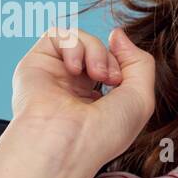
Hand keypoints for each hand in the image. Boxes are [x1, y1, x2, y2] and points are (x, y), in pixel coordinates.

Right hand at [10, 26, 155, 168]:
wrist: (66, 143)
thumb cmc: (104, 132)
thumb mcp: (141, 99)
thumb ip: (139, 62)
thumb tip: (117, 34)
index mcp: (98, 101)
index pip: (115, 66)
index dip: (124, 64)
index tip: (123, 80)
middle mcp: (74, 87)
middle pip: (100, 50)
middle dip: (112, 58)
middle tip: (112, 80)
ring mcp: (54, 75)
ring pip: (81, 39)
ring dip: (96, 50)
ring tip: (96, 74)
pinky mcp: (36, 64)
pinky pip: (58, 34)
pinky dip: (73, 45)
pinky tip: (73, 68)